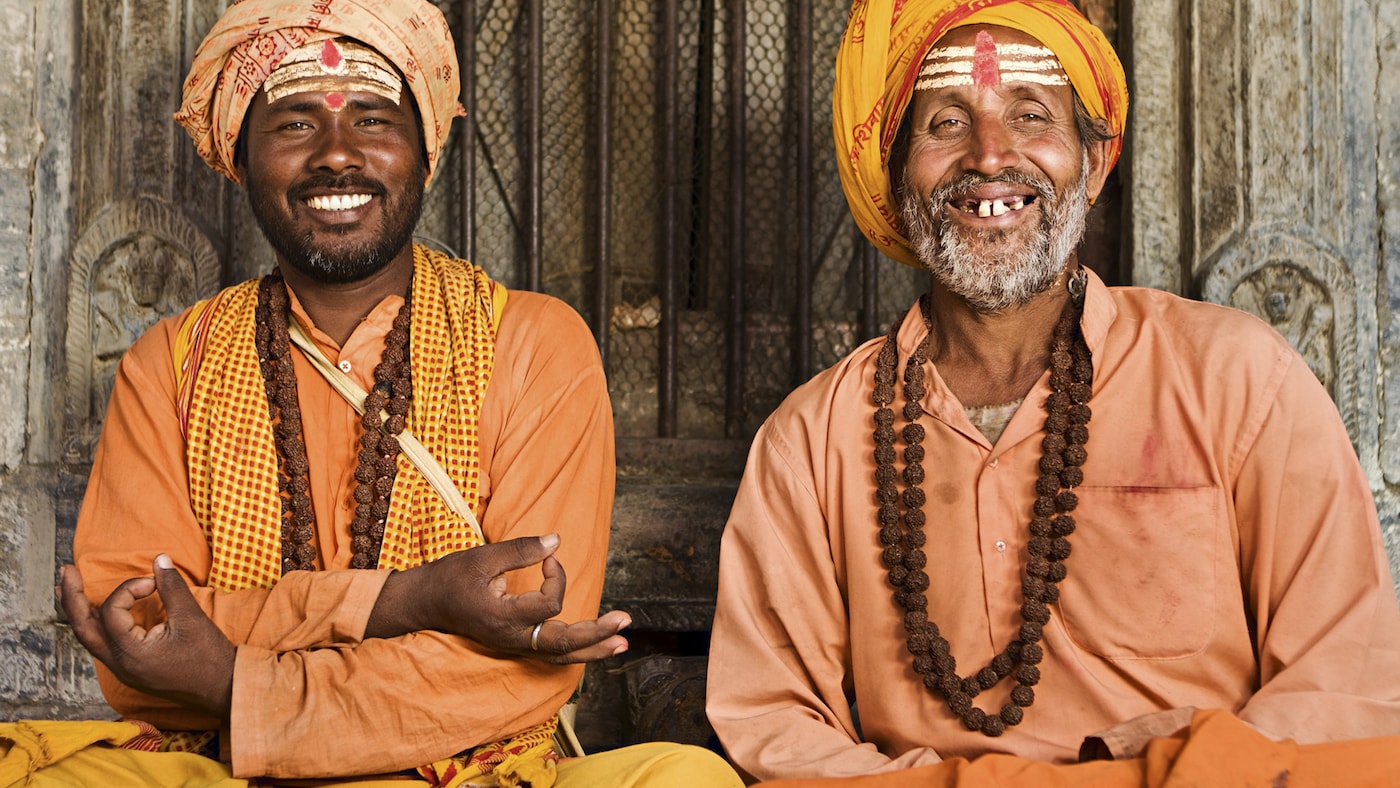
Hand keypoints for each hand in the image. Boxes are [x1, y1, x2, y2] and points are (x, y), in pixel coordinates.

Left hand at [57, 555, 235, 716]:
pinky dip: (95, 626)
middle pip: (83, 628)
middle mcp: (120, 664)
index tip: (152, 582)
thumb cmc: (209, 657)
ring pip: (89, 638)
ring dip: (79, 612)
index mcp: (132, 653)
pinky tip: (94, 614)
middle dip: (72, 598)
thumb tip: (160, 559)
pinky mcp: (131, 670)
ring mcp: (123, 670)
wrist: (223, 689)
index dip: (128, 588)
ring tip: (67, 589)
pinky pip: (102, 645)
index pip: (112, 611)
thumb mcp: (191, 619)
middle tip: (67, 571)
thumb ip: (172, 588)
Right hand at [368, 533, 630, 663]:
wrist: (423, 603)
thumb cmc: (450, 577)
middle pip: (562, 643)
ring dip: (592, 649)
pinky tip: (594, 648)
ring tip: (621, 644)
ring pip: (559, 655)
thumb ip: (520, 550)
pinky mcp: (514, 643)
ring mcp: (513, 645)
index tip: (550, 557)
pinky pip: (549, 654)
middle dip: (597, 634)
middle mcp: (511, 637)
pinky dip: (574, 652)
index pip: (548, 605)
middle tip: (626, 622)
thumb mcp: (482, 557)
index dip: (558, 577)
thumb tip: (557, 541)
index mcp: (503, 617)